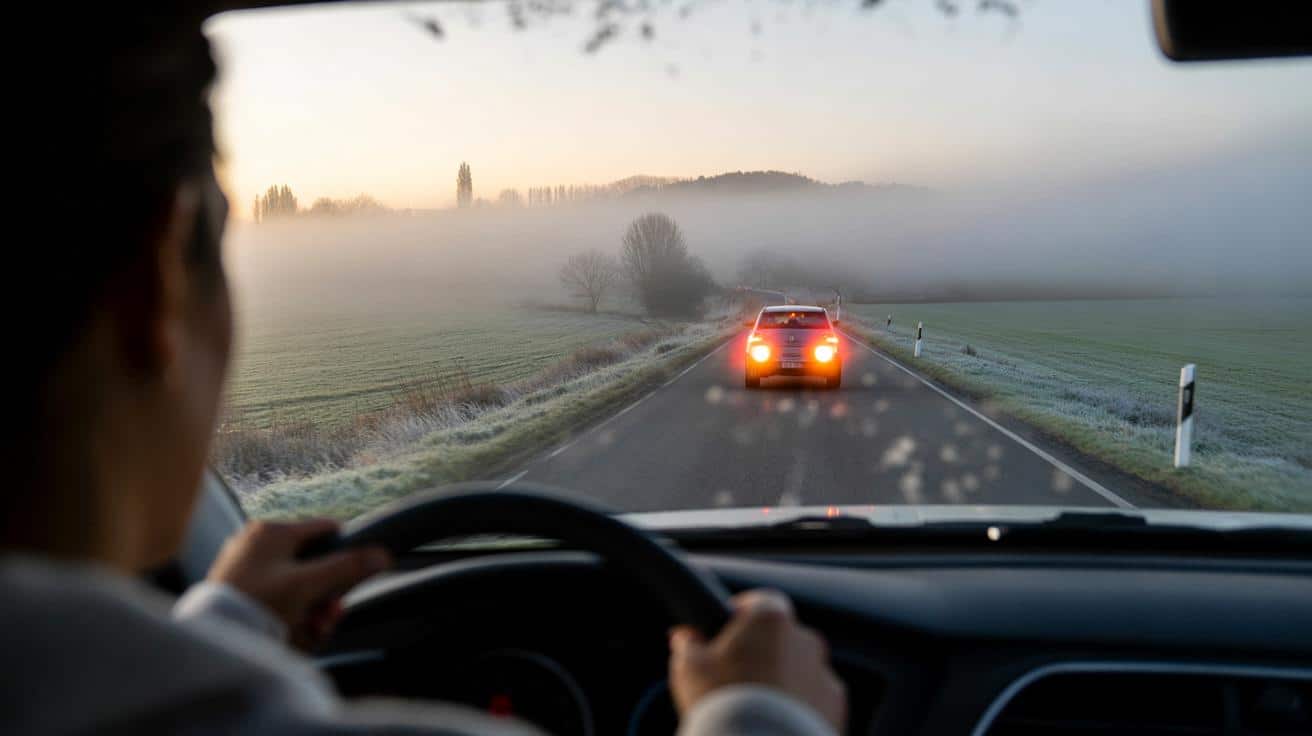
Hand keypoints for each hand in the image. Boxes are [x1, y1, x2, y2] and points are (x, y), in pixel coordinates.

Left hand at [208, 518, 390, 649]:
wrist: (214, 636)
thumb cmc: (259, 602)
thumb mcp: (308, 584)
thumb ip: (347, 568)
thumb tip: (382, 555)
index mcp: (272, 530)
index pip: (326, 529)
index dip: (346, 551)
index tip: (354, 577)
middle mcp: (256, 541)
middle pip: (312, 563)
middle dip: (326, 594)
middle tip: (329, 615)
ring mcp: (244, 565)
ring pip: (295, 584)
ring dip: (311, 609)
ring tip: (312, 631)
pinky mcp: (237, 589)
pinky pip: (276, 597)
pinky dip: (289, 614)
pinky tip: (293, 633)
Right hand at [668, 590, 845, 731]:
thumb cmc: (725, 702)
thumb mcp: (689, 668)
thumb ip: (688, 644)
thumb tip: (685, 637)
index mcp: (771, 618)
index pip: (759, 602)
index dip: (739, 616)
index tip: (725, 632)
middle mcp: (806, 639)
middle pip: (780, 638)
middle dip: (761, 653)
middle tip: (736, 677)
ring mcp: (825, 674)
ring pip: (800, 670)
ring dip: (782, 681)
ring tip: (755, 707)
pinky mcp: (835, 708)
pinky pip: (815, 700)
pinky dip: (799, 708)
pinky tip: (773, 722)